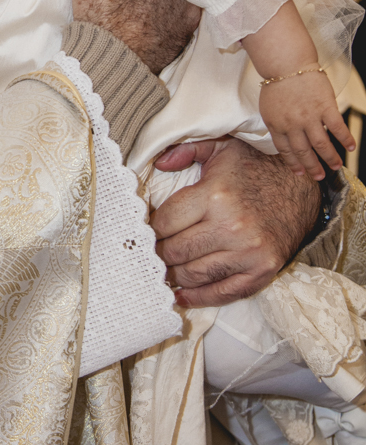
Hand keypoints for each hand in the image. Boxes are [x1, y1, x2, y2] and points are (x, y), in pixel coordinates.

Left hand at [151, 137, 320, 305]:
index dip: (150, 230)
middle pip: (176, 252)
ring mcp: (248, 252)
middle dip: (159, 254)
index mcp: (215, 195)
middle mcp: (231, 226)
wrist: (301, 187)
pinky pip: (222, 292)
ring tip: (165, 270)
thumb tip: (160, 164)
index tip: (144, 233)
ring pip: (193, 274)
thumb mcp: (221, 147)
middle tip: (151, 254)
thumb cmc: (254, 167)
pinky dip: (198, 297)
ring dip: (174, 275)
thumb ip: (186, 151)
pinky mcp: (262, 270)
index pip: (165, 223)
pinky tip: (182, 295)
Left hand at [260, 69, 354, 179]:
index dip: (293, 163)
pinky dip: (344, 139)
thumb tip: (286, 139)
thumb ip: (278, 124)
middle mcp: (292, 125)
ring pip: (321, 144)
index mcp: (277, 125)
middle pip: (303, 151)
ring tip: (335, 166)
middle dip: (311, 166)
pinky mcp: (325, 107)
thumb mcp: (269, 108)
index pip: (286, 151)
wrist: (287, 63)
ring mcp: (309, 117)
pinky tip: (350, 147)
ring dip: (329, 157)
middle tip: (318, 176)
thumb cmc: (278, 83)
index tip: (300, 173)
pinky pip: (337, 127)